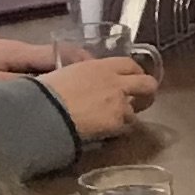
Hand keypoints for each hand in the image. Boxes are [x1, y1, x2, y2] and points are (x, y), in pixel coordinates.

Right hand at [38, 52, 156, 141]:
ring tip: (113, 120)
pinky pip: (125, 126)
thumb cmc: (47, 90)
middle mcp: (115, 82)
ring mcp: (119, 103)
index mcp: (101, 66)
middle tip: (140, 99)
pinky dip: (119, 128)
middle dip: (147, 91)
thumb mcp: (67, 72)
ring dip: (127, 114)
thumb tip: (84, 79)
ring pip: (135, 109)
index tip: (133, 78)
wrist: (47, 111)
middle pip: (147, 83)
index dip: (135, 72)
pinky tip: (107, 130)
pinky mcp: (117, 122)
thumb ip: (84, 74)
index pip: (130, 64)